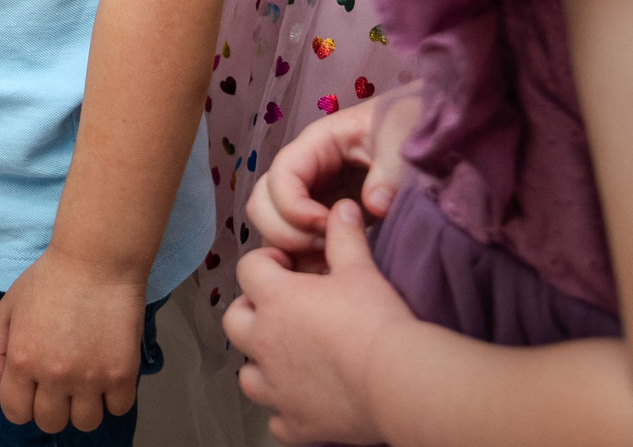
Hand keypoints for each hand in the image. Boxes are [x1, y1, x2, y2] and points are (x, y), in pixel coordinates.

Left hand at [0, 250, 144, 434]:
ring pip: (86, 423)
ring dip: (85, 405)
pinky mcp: (122, 374)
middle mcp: (54, 375)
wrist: (96, 260)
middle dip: (53, 406)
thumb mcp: (8, 306)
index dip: (23, 404)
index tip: (34, 390)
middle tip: (61, 382)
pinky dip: (114, 397)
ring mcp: (90, 378)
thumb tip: (6, 383)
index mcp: (22, 360)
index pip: (16, 413)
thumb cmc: (50, 279)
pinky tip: (108, 373)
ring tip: (87, 379)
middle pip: (50, 423)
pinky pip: (118, 409)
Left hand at [223, 200, 415, 443]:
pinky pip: (276, 419)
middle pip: (235, 319)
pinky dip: (286, 410)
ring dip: (261, 363)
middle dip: (254, 312)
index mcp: (275, 299)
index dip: (267, 264)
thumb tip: (342, 209)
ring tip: (290, 357)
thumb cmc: (377, 321)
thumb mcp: (360, 270)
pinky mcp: (295, 423)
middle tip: (285, 311)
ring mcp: (276, 386)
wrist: (398, 381)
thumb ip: (344, 236)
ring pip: (247, 373)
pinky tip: (307, 401)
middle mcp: (265, 342)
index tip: (290, 269)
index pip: (249, 268)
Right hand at [247, 92, 418, 262]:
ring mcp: (309, 195)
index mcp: (317, 144)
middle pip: (262, 203)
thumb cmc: (409, 127)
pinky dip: (302, 259)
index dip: (294, 207)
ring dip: (291, 248)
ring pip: (270, 225)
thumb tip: (374, 206)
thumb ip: (389, 172)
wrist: (428, 134)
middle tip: (328, 247)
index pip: (280, 176)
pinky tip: (334, 266)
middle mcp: (303, 171)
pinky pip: (292, 241)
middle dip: (286, 232)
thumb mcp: (402, 140)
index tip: (329, 226)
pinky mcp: (320, 218)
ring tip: (332, 258)